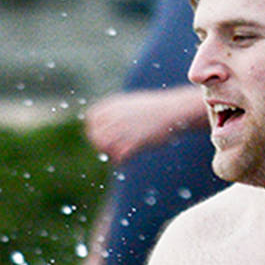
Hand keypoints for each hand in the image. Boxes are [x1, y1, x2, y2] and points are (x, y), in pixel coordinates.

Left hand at [83, 88, 205, 164]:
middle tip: (112, 150)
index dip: (94, 130)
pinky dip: (120, 160)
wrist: (173, 111)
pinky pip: (118, 156)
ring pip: (104, 147)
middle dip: (100, 144)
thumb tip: (109, 125)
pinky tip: (127, 158)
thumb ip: (117, 113)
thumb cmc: (156, 109)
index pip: (91, 119)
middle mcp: (114, 116)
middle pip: (95, 135)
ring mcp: (122, 129)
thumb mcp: (132, 104)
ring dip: (110, 153)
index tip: (103, 137)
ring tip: (121, 154)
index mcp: (112, 104)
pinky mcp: (132, 141)